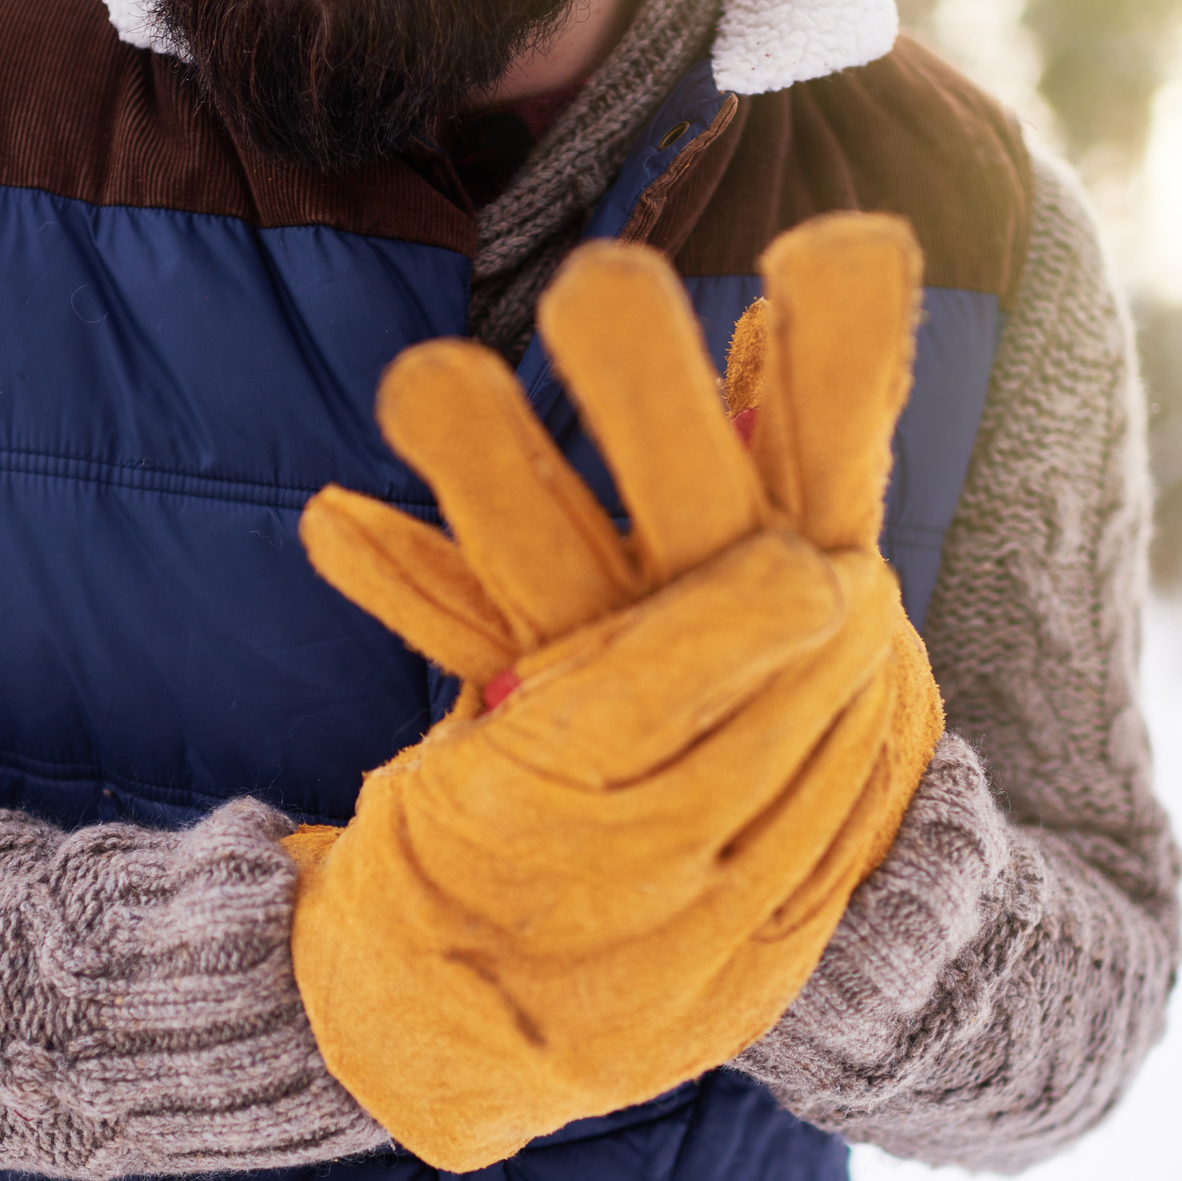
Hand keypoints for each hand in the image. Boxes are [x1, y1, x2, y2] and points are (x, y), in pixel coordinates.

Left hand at [288, 213, 942, 1171]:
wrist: (725, 934)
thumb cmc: (801, 710)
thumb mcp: (838, 569)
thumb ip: (823, 412)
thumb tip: (848, 256)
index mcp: (822, 574)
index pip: (838, 440)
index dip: (841, 354)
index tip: (833, 246)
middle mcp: (737, 633)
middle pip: (699, 504)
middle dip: (652, 399)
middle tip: (599, 284)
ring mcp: (633, 697)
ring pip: (562, 572)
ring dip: (495, 473)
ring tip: (422, 377)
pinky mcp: (547, 742)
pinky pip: (472, 646)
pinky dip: (408, 577)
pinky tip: (333, 518)